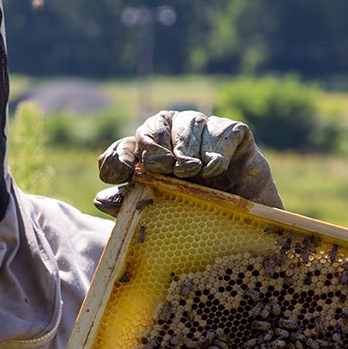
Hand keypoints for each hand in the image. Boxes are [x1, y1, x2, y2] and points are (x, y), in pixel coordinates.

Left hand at [94, 110, 281, 215]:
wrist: (246, 226)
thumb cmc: (198, 217)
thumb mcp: (162, 215)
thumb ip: (131, 206)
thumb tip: (101, 200)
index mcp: (149, 156)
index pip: (125, 148)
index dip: (120, 157)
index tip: (121, 173)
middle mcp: (174, 137)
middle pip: (154, 125)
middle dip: (154, 146)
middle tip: (161, 167)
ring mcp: (205, 131)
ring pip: (188, 122)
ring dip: (186, 147)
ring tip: (190, 172)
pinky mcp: (235, 133)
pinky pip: (223, 130)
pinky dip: (216, 149)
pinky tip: (214, 170)